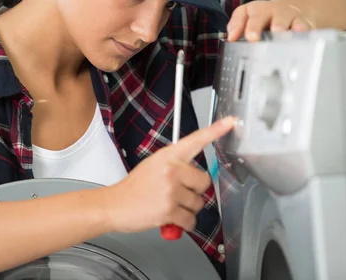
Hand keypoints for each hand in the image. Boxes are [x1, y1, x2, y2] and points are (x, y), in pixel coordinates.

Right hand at [102, 117, 234, 233]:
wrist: (114, 204)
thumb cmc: (134, 187)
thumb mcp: (153, 166)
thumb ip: (176, 166)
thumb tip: (194, 176)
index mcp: (168, 156)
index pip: (196, 140)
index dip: (216, 130)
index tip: (231, 122)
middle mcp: (171, 170)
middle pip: (204, 181)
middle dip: (195, 191)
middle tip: (178, 193)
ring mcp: (171, 190)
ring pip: (198, 202)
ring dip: (187, 209)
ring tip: (169, 205)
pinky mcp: (169, 210)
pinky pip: (190, 220)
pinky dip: (183, 223)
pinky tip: (170, 217)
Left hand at [226, 0, 345, 41]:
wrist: (298, 7)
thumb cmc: (269, 16)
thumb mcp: (251, 16)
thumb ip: (238, 25)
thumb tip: (230, 37)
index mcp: (256, 10)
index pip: (243, 13)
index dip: (237, 24)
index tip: (232, 38)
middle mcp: (271, 10)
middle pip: (262, 14)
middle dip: (256, 25)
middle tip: (253, 37)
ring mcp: (288, 16)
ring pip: (284, 19)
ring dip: (280, 26)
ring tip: (277, 33)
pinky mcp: (304, 23)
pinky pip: (304, 27)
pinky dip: (302, 31)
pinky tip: (301, 35)